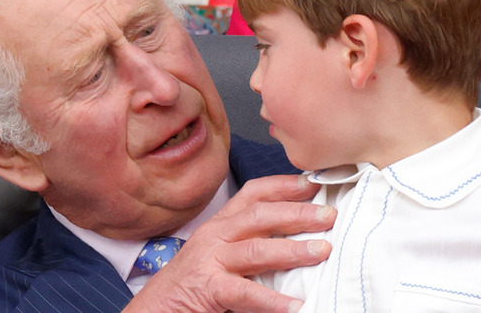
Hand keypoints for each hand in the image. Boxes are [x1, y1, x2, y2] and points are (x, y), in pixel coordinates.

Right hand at [123, 174, 335, 312]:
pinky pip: (244, 292)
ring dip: (292, 250)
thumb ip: (249, 244)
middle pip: (259, 215)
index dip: (284, 185)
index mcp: (219, 226)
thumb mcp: (219, 255)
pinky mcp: (208, 289)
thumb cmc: (191, 285)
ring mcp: (209, 261)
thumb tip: (297, 238)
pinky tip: (295, 306)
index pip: (253, 194)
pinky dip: (272, 300)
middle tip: (329, 214)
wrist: (151, 311)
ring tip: (322, 250)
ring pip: (256, 249)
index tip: (314, 182)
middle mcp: (214, 237)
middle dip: (297, 212)